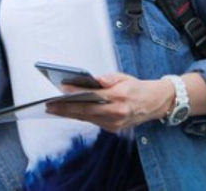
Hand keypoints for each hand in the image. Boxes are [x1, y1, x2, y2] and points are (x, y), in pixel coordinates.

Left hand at [44, 73, 174, 131]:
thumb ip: (106, 79)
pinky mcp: (114, 128)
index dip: (76, 93)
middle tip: (49, 106)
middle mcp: (117, 113)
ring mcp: (116, 123)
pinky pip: (93, 122)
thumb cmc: (137, 88)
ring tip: (53, 109)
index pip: (93, 96)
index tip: (61, 89)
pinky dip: (80, 116)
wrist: (156, 103)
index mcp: (120, 98)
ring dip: (70, 114)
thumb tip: (90, 80)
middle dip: (66, 109)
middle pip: (87, 111)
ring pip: (88, 118)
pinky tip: (68, 112)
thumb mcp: (123, 77)